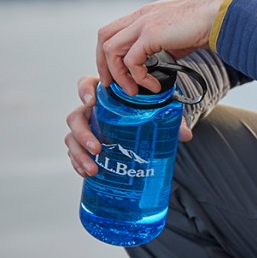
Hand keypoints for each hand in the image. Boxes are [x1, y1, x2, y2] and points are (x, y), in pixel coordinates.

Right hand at [65, 71, 193, 179]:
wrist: (142, 128)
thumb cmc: (144, 114)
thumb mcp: (156, 113)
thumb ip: (169, 121)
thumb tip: (185, 135)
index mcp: (104, 95)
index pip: (86, 85)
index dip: (84, 91)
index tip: (91, 102)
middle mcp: (90, 111)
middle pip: (75, 117)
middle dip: (83, 134)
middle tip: (98, 149)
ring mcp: (86, 129)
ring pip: (72, 139)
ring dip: (79, 155)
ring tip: (93, 169)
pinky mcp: (85, 146)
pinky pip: (75, 154)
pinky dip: (78, 164)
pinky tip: (87, 173)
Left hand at [95, 0, 239, 95]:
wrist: (223, 14)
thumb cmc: (207, 26)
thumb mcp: (177, 38)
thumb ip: (163, 49)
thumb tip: (157, 67)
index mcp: (145, 15)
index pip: (112, 31)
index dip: (107, 55)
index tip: (115, 75)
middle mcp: (141, 16)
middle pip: (104, 37)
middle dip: (104, 64)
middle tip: (112, 86)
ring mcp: (144, 22)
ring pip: (111, 48)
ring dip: (119, 74)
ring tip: (134, 91)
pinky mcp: (151, 33)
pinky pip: (131, 60)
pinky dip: (138, 77)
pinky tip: (154, 87)